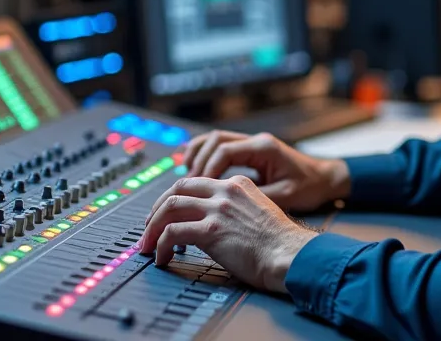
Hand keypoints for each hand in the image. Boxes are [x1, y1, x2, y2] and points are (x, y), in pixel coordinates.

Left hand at [140, 176, 317, 292]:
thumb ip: (236, 211)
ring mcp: (218, 209)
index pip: (195, 182)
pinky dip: (160, 244)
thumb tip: (216, 226)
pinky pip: (172, 233)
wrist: (292, 255)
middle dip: (157, 209)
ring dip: (152, 227)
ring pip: (169, 208)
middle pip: (177, 188)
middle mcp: (225, 191)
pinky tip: (162, 257)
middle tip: (149, 227)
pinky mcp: (212, 230)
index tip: (167, 213)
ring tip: (147, 245)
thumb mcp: (258, 213)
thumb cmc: (282, 244)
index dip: (175, 197)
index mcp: (237, 185)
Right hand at [181, 130, 350, 211]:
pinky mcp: (251, 151)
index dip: (207, 169)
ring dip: (198, 156)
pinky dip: (206, 156)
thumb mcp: (284, 197)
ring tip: (185, 176)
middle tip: (186, 184)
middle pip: (215, 141)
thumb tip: (227, 209)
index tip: (197, 188)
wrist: (326, 179)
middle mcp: (256, 141)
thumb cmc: (309, 188)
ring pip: (215, 140)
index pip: (225, 151)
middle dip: (198, 161)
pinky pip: (222, 147)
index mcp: (264, 149)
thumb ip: (256, 199)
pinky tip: (195, 170)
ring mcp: (252, 144)